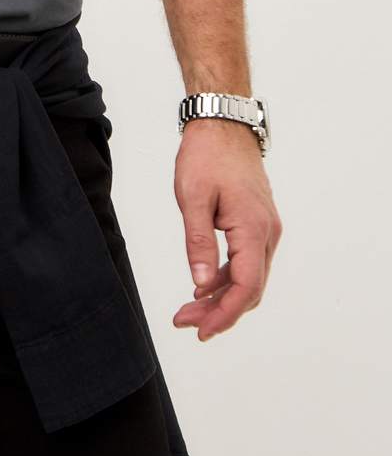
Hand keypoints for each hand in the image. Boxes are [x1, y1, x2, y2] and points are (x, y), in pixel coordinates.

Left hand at [171, 118, 282, 340]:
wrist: (223, 124)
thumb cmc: (207, 155)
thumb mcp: (192, 198)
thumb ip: (197, 242)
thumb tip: (200, 284)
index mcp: (253, 229)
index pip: (246, 287)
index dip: (224, 314)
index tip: (202, 331)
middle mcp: (267, 232)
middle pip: (249, 288)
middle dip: (219, 311)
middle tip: (186, 322)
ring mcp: (265, 227)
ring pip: (249, 277)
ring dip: (221, 296)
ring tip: (189, 309)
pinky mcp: (257, 222)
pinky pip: (246, 261)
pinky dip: (226, 277)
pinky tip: (203, 284)